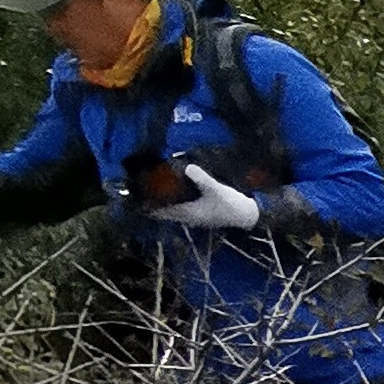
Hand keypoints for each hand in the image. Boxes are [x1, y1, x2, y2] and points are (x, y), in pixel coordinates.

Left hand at [149, 162, 263, 232]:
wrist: (247, 215)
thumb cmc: (230, 205)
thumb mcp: (216, 190)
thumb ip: (202, 179)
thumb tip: (188, 167)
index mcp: (187, 213)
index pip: (159, 211)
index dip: (147, 204)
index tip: (136, 194)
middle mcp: (187, 216)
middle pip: (163, 210)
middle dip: (153, 200)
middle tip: (143, 185)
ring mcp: (193, 215)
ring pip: (171, 208)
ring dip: (163, 199)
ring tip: (156, 184)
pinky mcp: (199, 211)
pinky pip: (180, 205)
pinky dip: (174, 198)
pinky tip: (175, 188)